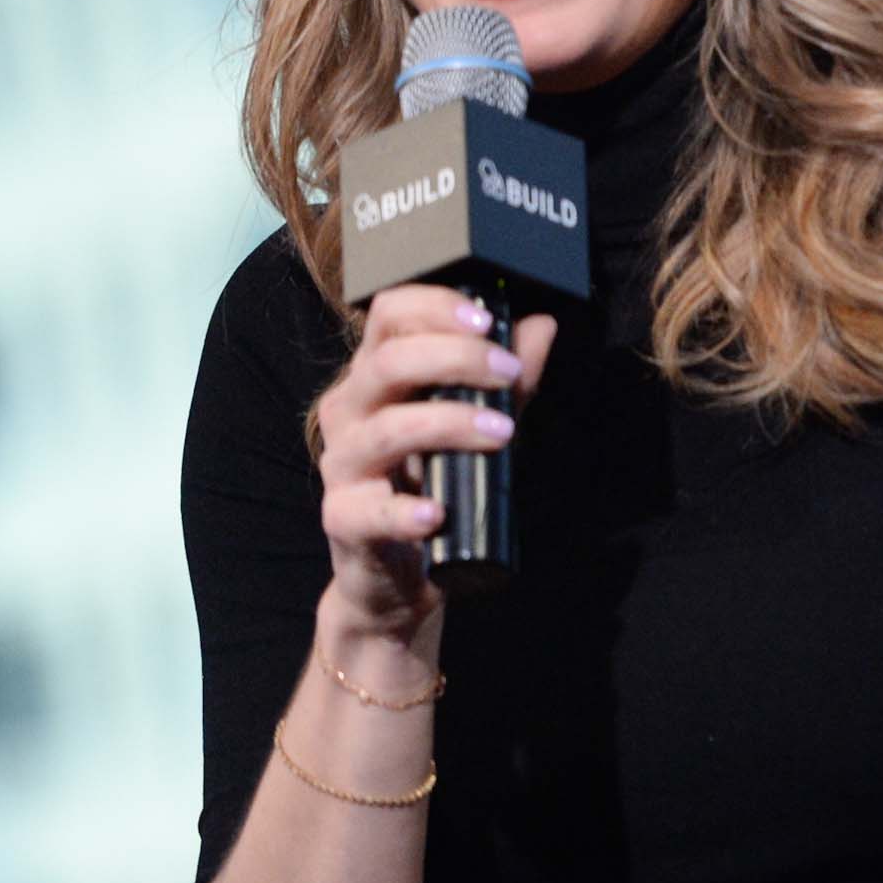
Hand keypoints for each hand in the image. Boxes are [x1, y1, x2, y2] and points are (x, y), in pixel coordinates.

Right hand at [311, 286, 560, 638]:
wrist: (397, 575)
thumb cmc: (436, 486)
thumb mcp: (478, 425)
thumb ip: (507, 380)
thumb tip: (540, 326)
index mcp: (376, 377)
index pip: (389, 316)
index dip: (435, 307)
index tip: (488, 321)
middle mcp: (350, 412)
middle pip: (387, 363)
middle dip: (456, 358)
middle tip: (509, 373)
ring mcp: (342, 466)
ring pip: (385, 430)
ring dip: (449, 424)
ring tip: (503, 432)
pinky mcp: (344, 519)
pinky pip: (369, 511)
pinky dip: (405, 512)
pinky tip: (437, 514)